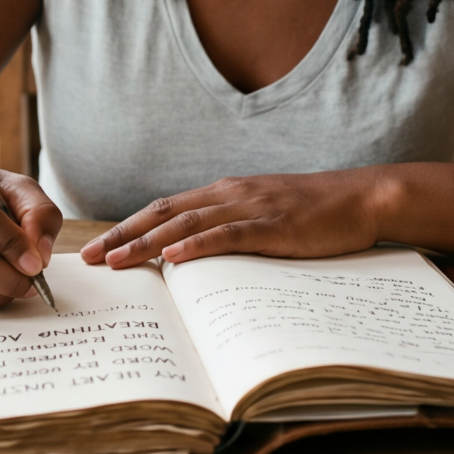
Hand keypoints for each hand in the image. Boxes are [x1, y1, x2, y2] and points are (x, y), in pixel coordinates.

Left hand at [81, 170, 387, 269]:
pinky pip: (229, 234)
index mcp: (223, 193)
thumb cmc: (314, 213)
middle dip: (123, 236)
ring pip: (186, 224)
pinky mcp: (273, 224)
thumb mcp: (262, 217)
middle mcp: (228, 194)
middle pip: (162, 214)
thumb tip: (193, 260)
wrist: (362, 197)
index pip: (163, 209)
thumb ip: (229, 231)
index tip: (98, 247)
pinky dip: (198, 244)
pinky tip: (175, 257)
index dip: (127, 227)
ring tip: (118, 260)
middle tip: (90, 258)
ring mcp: (250, 207)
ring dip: (148, 243)